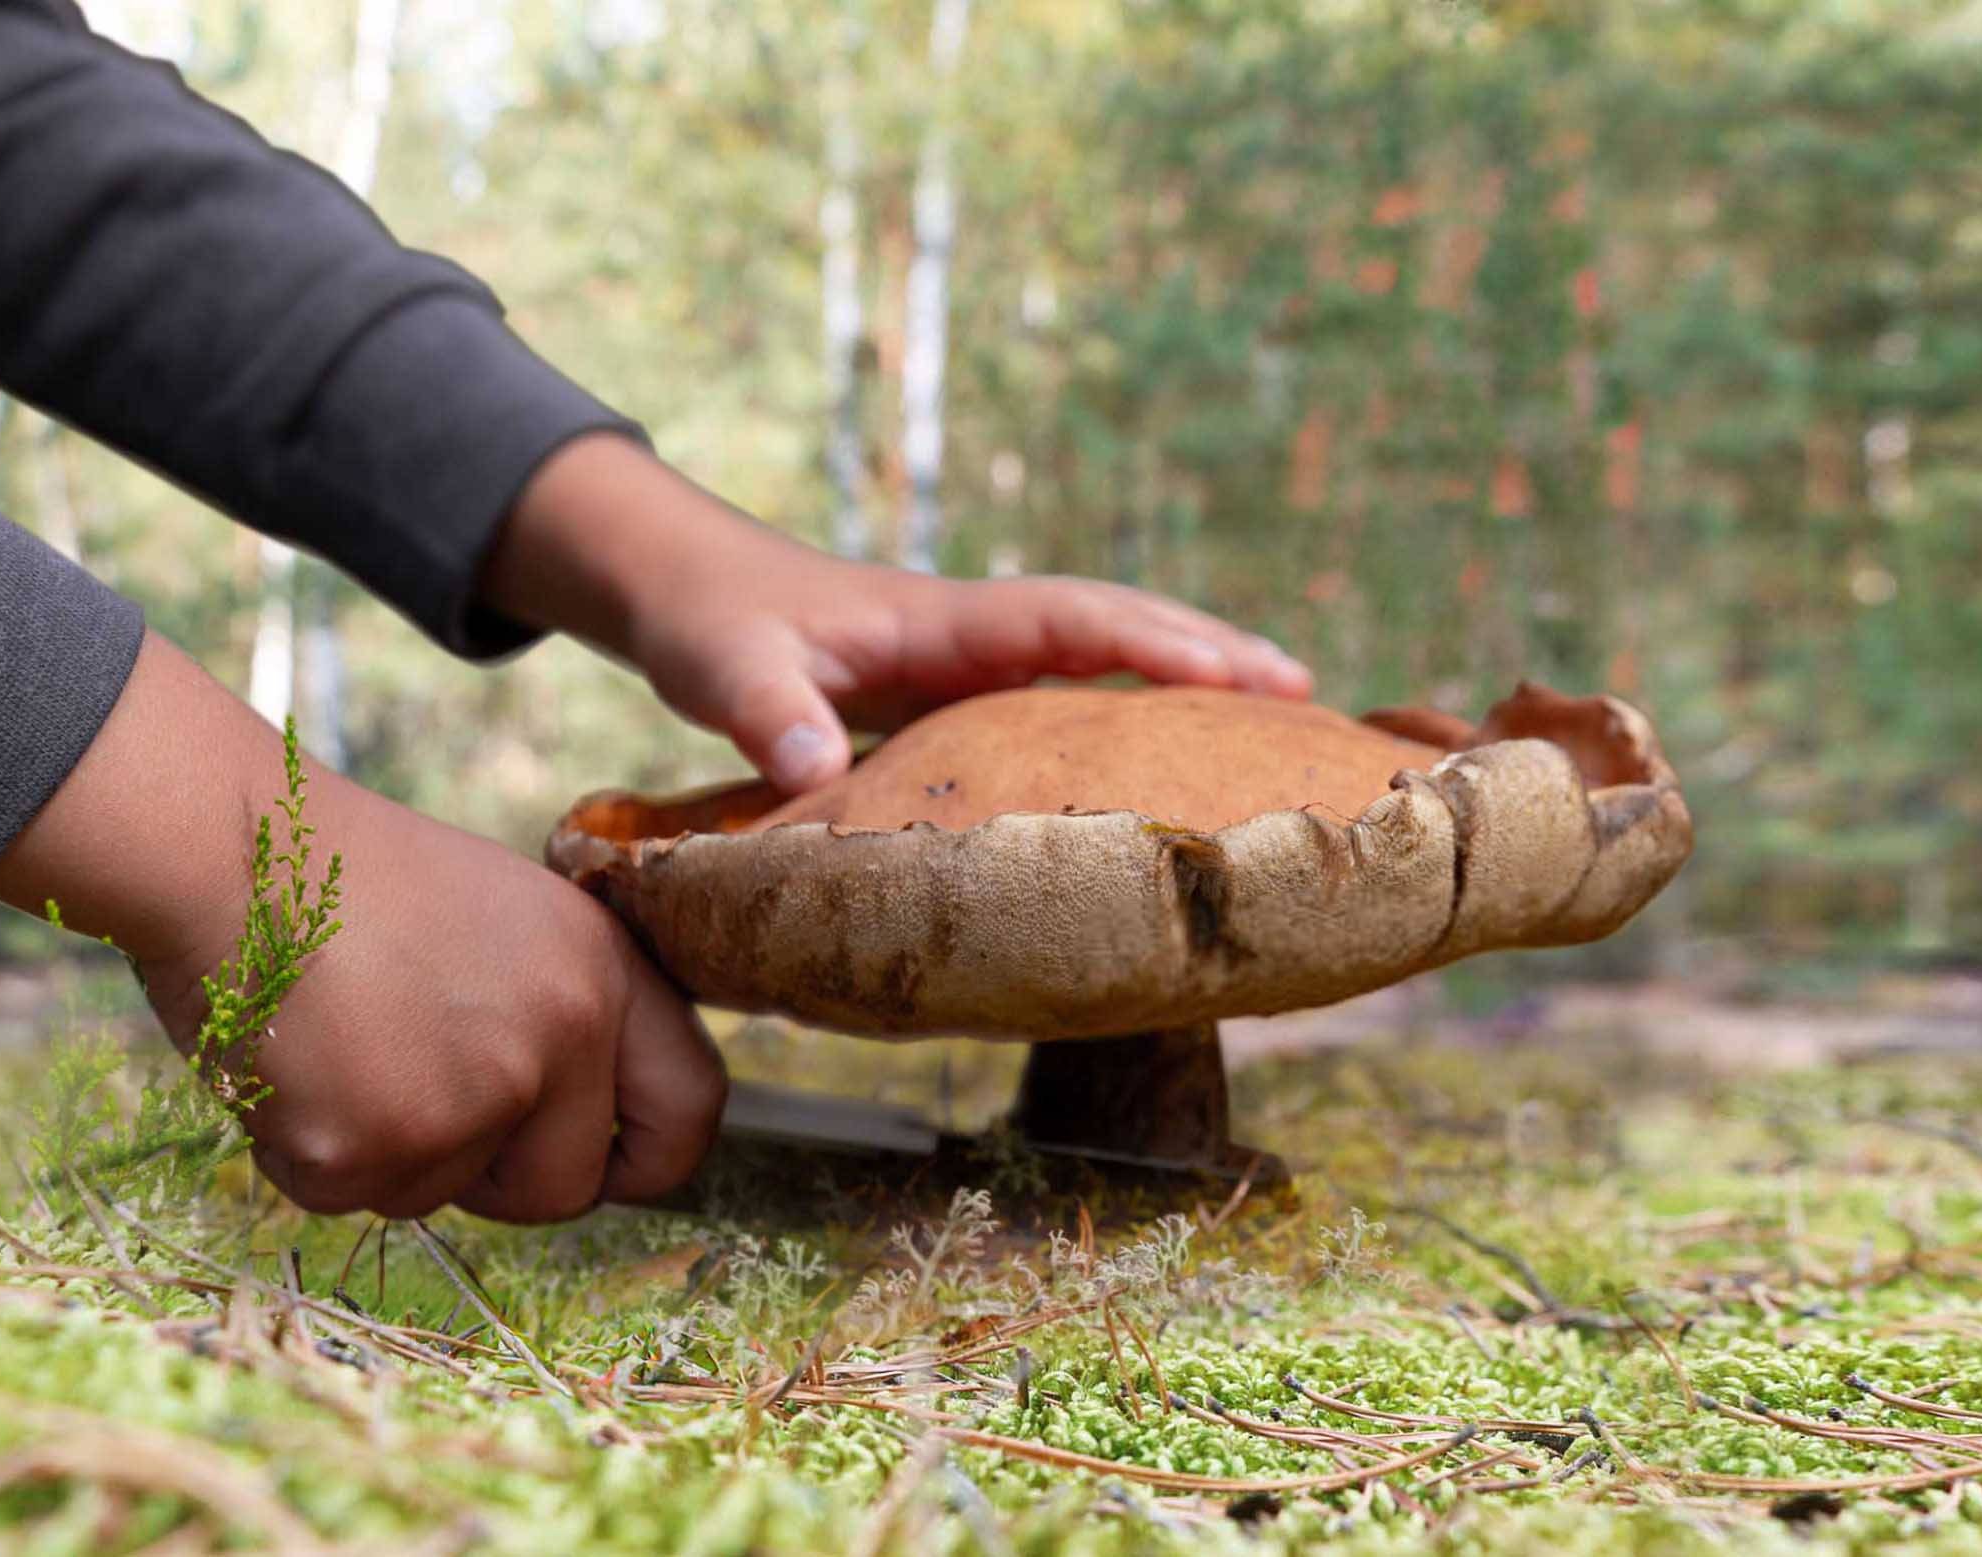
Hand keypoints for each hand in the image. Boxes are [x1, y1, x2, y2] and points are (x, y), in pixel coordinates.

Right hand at [0, 631, 726, 1220]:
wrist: (230, 848)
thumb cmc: (358, 879)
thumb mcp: (513, 919)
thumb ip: (567, 1014)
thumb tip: (594, 1123)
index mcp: (601, 973)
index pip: (690, 1109)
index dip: (649, 1158)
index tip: (606, 1166)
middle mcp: (554, 1041)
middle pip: (563, 1190)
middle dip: (500, 1174)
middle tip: (425, 1094)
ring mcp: (464, 1102)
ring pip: (445, 1198)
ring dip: (394, 1150)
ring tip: (348, 1041)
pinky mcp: (365, 1149)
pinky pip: (355, 1196)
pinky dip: (317, 1152)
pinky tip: (299, 1063)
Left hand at [481, 434, 1315, 791]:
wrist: (675, 584)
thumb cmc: (700, 618)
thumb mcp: (718, 664)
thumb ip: (764, 713)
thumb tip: (812, 776)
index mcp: (940, 620)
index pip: (1070, 621)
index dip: (1157, 644)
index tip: (1241, 671)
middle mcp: (973, 633)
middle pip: (1116, 628)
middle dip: (1210, 653)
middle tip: (1306, 693)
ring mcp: (971, 661)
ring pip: (1101, 660)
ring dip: (1186, 681)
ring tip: (1280, 722)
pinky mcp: (956, 692)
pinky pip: (1064, 698)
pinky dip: (1128, 714)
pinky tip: (1170, 760)